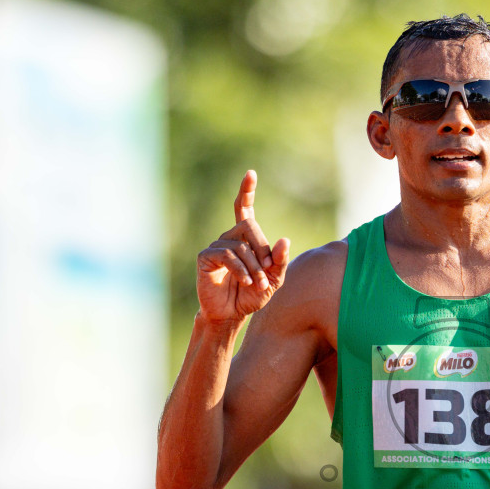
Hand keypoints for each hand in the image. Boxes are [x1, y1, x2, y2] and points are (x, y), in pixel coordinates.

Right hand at [196, 170, 290, 323]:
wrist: (231, 315)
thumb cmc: (251, 296)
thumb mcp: (274, 281)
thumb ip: (280, 262)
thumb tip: (284, 241)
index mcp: (246, 239)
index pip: (245, 209)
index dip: (247, 192)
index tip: (250, 173)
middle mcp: (230, 237)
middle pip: (249, 226)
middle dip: (263, 249)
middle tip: (268, 271)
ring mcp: (216, 246)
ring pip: (241, 244)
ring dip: (254, 266)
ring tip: (258, 284)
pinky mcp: (206, 257)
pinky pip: (227, 255)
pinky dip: (241, 269)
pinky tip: (246, 281)